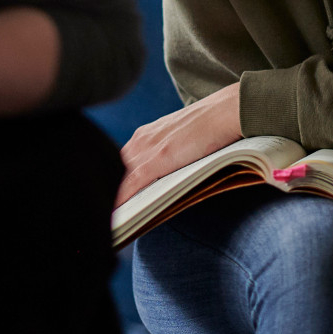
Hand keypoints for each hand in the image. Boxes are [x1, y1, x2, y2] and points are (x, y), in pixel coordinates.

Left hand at [117, 82, 242, 206]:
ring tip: (110, 221)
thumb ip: (169, 152)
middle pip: (115, 171)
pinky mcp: (156, 160)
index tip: (113, 200)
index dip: (116, 183)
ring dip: (113, 198)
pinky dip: (120, 201)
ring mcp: (146, 149)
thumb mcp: (182, 138)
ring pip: (118, 179)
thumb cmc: (213, 124)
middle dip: (110, 191)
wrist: (226, 112)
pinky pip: (129, 185)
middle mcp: (140, 139)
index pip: (122, 164)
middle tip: (106, 215)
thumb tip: (166, 173)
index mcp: (146, 135)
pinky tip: (115, 217)